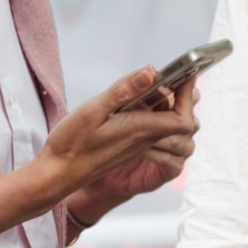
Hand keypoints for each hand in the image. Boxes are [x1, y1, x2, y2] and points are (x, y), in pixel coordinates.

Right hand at [38, 68, 200, 206]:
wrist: (59, 174)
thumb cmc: (71, 144)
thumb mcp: (93, 111)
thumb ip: (123, 91)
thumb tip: (152, 73)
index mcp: (140, 130)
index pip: (183, 119)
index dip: (188, 96)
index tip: (186, 73)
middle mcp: (145, 139)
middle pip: (183, 123)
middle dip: (184, 99)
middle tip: (174, 75)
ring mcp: (138, 144)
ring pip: (169, 126)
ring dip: (170, 106)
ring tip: (157, 85)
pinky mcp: (130, 146)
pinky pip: (154, 129)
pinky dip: (155, 113)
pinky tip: (139, 99)